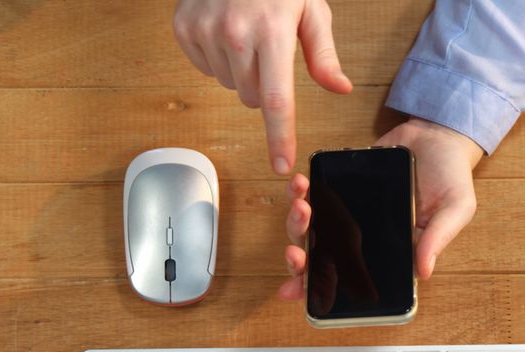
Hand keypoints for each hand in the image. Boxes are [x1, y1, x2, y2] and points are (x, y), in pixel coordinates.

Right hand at [173, 0, 352, 174]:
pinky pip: (204, 68)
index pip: (277, 100)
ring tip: (246, 34)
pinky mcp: (184, 27)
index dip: (280, 138)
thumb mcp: (311, 8)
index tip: (280, 164)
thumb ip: (323, 54)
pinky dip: (217, 57)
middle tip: (270, 51)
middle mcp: (235, 34)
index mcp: (273, 32)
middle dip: (265, 86)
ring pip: (229, 85)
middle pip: (253, 98)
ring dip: (241, 71)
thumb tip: (340, 88)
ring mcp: (205, 30)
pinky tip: (225, 30)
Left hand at [279, 118, 483, 299]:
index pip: (352, 279)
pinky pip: (314, 193)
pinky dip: (300, 191)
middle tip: (296, 252)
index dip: (320, 288)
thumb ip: (438, 238)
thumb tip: (423, 272)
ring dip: (297, 222)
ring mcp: (350, 212)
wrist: (438, 135)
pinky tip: (300, 183)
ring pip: (311, 226)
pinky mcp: (341, 185)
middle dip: (301, 259)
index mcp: (390, 252)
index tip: (301, 288)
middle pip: (322, 257)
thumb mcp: (456, 208)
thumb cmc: (451, 177)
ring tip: (300, 206)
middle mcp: (365, 237)